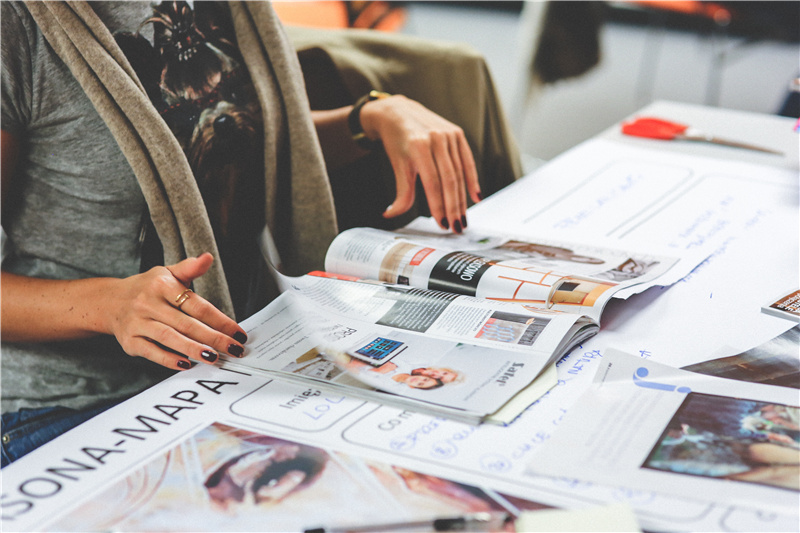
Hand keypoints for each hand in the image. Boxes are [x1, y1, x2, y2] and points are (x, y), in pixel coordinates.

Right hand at [105, 253, 246, 369]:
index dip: (220, 320)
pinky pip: (151, 352)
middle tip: (233, 349)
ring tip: (213, 358)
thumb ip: (189, 268)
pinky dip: (168, 359)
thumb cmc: (147, 288)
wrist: (110, 301)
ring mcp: (138, 323)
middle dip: (213, 338)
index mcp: (162, 285)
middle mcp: (148, 304)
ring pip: (169, 338)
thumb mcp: (167, 273)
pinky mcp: (130, 341)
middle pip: (186, 324)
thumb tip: (207, 258)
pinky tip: (186, 364)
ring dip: (193, 349)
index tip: (237, 333)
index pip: (197, 305)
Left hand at [359, 95, 480, 232]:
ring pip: (459, 173)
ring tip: (462, 218)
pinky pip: (467, 161)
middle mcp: (436, 138)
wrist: (399, 112)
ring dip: (462, 199)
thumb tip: (391, 214)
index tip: (442, 224)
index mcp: (419, 146)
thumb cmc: (396, 141)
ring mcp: (449, 135)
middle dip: (453, 207)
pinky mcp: (458, 133)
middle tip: (456, 227)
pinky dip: (472, 180)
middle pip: (449, 180)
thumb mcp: (397, 165)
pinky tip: (475, 197)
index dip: (438, 205)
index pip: (432, 183)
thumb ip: (400, 192)